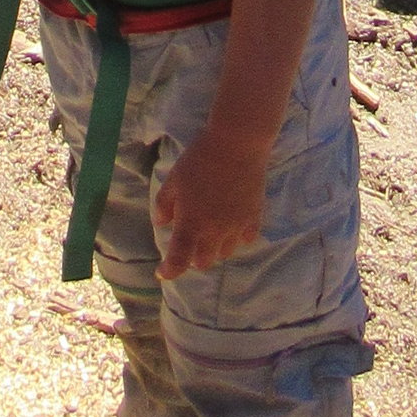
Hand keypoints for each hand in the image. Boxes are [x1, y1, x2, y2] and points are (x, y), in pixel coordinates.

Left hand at [152, 128, 268, 279]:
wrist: (236, 144)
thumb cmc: (199, 160)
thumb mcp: (174, 179)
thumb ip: (165, 205)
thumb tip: (162, 223)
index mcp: (191, 224)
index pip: (179, 259)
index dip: (169, 270)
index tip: (162, 272)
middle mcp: (214, 232)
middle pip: (204, 261)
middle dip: (193, 258)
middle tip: (189, 245)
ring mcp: (236, 226)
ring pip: (225, 253)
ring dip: (214, 249)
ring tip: (210, 234)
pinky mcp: (254, 217)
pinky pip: (246, 239)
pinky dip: (237, 238)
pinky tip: (233, 227)